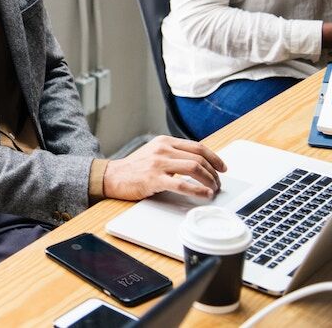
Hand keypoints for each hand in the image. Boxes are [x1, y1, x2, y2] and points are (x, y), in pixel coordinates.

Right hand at [103, 135, 226, 199]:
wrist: (112, 177)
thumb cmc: (134, 168)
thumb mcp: (154, 153)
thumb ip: (173, 154)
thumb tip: (198, 164)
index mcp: (164, 141)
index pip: (197, 147)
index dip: (214, 158)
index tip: (222, 167)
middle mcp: (162, 149)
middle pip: (198, 158)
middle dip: (213, 172)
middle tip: (218, 183)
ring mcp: (158, 163)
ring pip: (194, 168)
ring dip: (209, 180)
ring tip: (213, 189)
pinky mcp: (154, 179)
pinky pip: (182, 184)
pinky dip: (198, 190)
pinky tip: (204, 194)